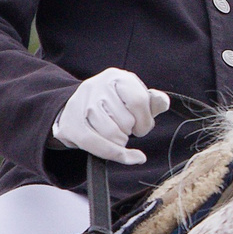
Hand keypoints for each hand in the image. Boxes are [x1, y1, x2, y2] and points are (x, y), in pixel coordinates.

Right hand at [51, 68, 170, 164]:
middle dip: (130, 131)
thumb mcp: (137, 98)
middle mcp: (96, 86)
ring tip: (117, 134)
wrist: (79, 108)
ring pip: (111, 134)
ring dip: (120, 141)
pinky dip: (114, 154)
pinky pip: (96, 145)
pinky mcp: (70, 125)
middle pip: (125, 121)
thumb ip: (153, 101)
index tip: (142, 127)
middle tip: (125, 128)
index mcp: (116, 77)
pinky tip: (125, 156)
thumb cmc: (116, 104)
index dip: (145, 121)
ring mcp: (80, 105)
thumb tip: (162, 102)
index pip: (138, 101)